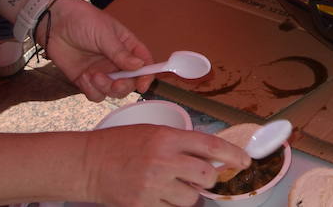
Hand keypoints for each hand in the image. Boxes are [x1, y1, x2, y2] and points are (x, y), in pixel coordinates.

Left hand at [43, 0, 154, 101]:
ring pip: (112, 91)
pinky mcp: (85, 80)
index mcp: (127, 47)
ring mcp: (102, 72)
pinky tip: (84, 76)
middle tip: (116, 83)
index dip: (147, 75)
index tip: (143, 85)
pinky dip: (92, 90)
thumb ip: (120, 53)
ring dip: (106, 88)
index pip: (144, 64)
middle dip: (124, 86)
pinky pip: (95, 94)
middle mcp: (117, 62)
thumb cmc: (83, 21)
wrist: (55, 24)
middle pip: (130, 82)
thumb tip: (140, 65)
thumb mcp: (105, 34)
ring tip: (93, 75)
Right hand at [83, 125, 247, 206]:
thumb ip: (182, 143)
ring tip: (171, 185)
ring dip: (187, 194)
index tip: (245, 161)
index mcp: (167, 138)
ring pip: (190, 198)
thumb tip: (212, 157)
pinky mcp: (141, 205)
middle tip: (200, 176)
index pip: (211, 146)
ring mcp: (152, 185)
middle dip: (208, 178)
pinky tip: (159, 194)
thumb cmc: (122, 144)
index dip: (233, 154)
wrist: (87, 163)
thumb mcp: (155, 132)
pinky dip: (170, 205)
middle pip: (206, 176)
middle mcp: (162, 161)